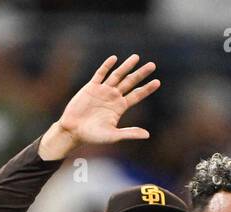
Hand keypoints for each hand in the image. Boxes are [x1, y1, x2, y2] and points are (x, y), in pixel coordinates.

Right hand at [38, 54, 159, 160]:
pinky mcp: (91, 88)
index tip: (157, 82)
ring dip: (126, 66)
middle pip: (130, 82)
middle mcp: (113, 97)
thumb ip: (129, 133)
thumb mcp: (113, 135)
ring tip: (136, 57)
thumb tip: (147, 135)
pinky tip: (114, 58)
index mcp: (119, 107)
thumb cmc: (92, 136)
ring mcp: (102, 91)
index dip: (147, 89)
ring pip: (117, 75)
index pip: (136, 95)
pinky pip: (100, 74)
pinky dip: (107, 66)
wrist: (73, 131)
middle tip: (152, 65)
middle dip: (141, 74)